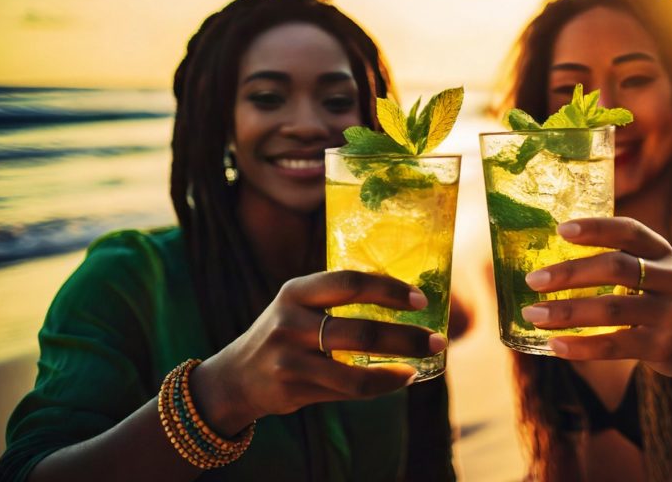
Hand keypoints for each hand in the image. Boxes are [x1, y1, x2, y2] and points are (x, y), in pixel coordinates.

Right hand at [191, 271, 447, 435]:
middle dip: (405, 335)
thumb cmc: (284, 336)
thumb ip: (336, 301)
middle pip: (359, 329)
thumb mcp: (299, 307)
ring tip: (423, 360)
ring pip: (356, 366)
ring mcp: (289, 357)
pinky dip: (382, 384)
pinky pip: (349, 388)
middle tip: (436, 338)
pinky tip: (402, 378)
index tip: (421, 299)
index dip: (389, 290)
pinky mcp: (293, 387)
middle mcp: (290, 321)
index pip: (349, 282)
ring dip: (398, 363)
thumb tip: (404, 299)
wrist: (235, 378)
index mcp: (296, 290)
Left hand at [520, 217, 671, 382]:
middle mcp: (671, 277)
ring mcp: (671, 313)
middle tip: (533, 280)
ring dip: (566, 311)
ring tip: (534, 314)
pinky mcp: (664, 347)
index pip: (629, 230)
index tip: (561, 230)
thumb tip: (547, 261)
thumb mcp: (649, 272)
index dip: (596, 228)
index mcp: (662, 251)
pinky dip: (581, 346)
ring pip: (612, 308)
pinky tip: (555, 344)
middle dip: (570, 273)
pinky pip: (616, 345)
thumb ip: (615, 261)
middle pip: (616, 267)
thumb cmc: (657, 300)